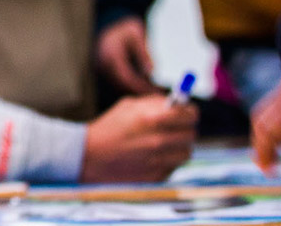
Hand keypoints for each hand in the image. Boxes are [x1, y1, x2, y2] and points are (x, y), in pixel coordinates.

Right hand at [80, 94, 196, 182]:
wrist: (89, 156)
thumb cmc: (108, 128)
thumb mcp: (128, 106)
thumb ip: (155, 103)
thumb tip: (179, 104)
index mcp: (152, 118)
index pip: (190, 115)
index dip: (190, 112)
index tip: (188, 113)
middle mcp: (159, 140)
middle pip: (191, 134)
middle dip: (185, 129)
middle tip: (176, 128)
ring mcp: (159, 161)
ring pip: (186, 152)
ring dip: (179, 147)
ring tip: (163, 144)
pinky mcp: (157, 176)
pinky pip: (174, 167)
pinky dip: (168, 161)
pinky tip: (152, 157)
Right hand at [94, 17, 157, 95]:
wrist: (108, 20)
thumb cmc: (123, 26)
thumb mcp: (136, 34)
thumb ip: (143, 52)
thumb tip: (151, 71)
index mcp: (111, 55)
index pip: (127, 77)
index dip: (142, 87)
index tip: (156, 92)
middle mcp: (104, 63)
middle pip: (124, 84)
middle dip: (141, 91)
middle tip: (159, 96)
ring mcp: (103, 67)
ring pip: (121, 84)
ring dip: (137, 89)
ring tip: (155, 92)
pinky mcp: (106, 69)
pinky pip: (120, 80)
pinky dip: (132, 84)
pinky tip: (145, 85)